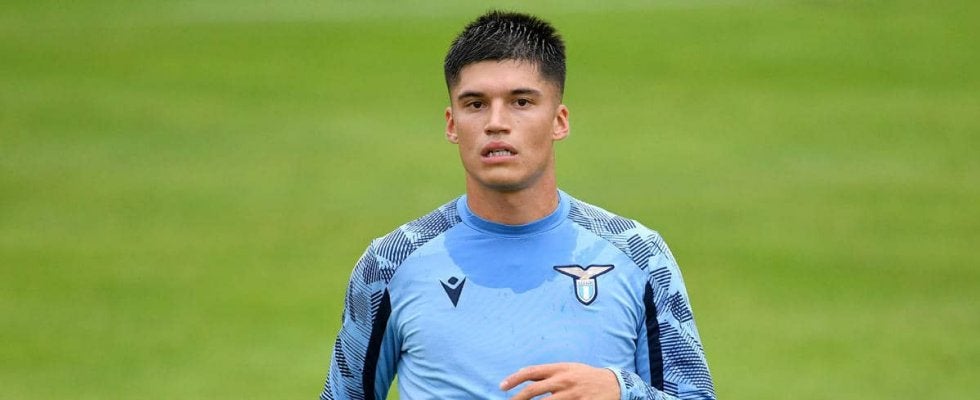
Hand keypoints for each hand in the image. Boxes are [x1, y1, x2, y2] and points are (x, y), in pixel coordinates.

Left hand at [499, 362, 619, 399]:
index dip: (514, 379)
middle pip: (534, 390)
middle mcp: (563, 380)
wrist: (614, 384)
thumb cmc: (586, 376)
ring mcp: (572, 394)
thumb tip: (524, 374)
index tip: (502, 386)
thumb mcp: (568, 368)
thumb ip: (547, 372)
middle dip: (517, 398)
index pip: (531, 372)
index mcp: (559, 368)